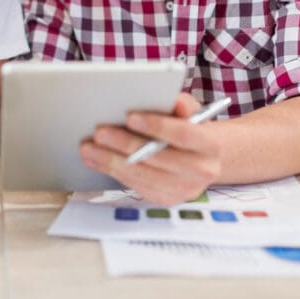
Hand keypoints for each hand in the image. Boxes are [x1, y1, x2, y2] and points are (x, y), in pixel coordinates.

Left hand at [79, 92, 221, 204]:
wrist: (204, 159)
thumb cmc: (191, 129)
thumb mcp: (191, 112)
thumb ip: (181, 104)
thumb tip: (171, 98)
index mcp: (210, 145)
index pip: (184, 135)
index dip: (157, 126)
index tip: (130, 116)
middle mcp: (201, 171)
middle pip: (158, 158)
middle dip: (125, 144)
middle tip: (100, 132)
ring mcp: (184, 189)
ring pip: (142, 175)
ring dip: (111, 161)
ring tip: (89, 148)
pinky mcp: (167, 199)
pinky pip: (136, 186)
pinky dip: (113, 172)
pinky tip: (96, 160)